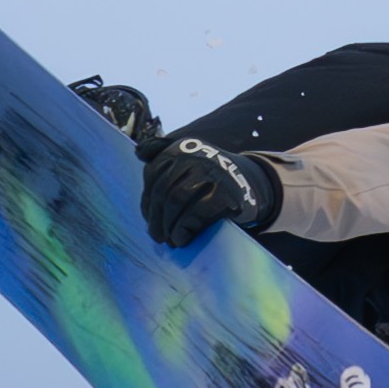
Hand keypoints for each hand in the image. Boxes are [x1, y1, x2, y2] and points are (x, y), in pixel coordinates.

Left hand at [141, 138, 278, 247]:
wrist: (250, 184)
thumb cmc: (210, 177)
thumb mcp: (188, 158)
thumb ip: (162, 152)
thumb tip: (138, 152)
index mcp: (181, 148)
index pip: (153, 173)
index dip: (147, 199)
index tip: (148, 217)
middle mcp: (195, 156)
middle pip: (163, 189)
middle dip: (156, 216)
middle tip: (156, 235)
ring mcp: (211, 173)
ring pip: (176, 201)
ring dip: (168, 225)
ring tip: (168, 239)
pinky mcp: (224, 193)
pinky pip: (195, 213)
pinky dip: (184, 229)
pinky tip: (182, 238)